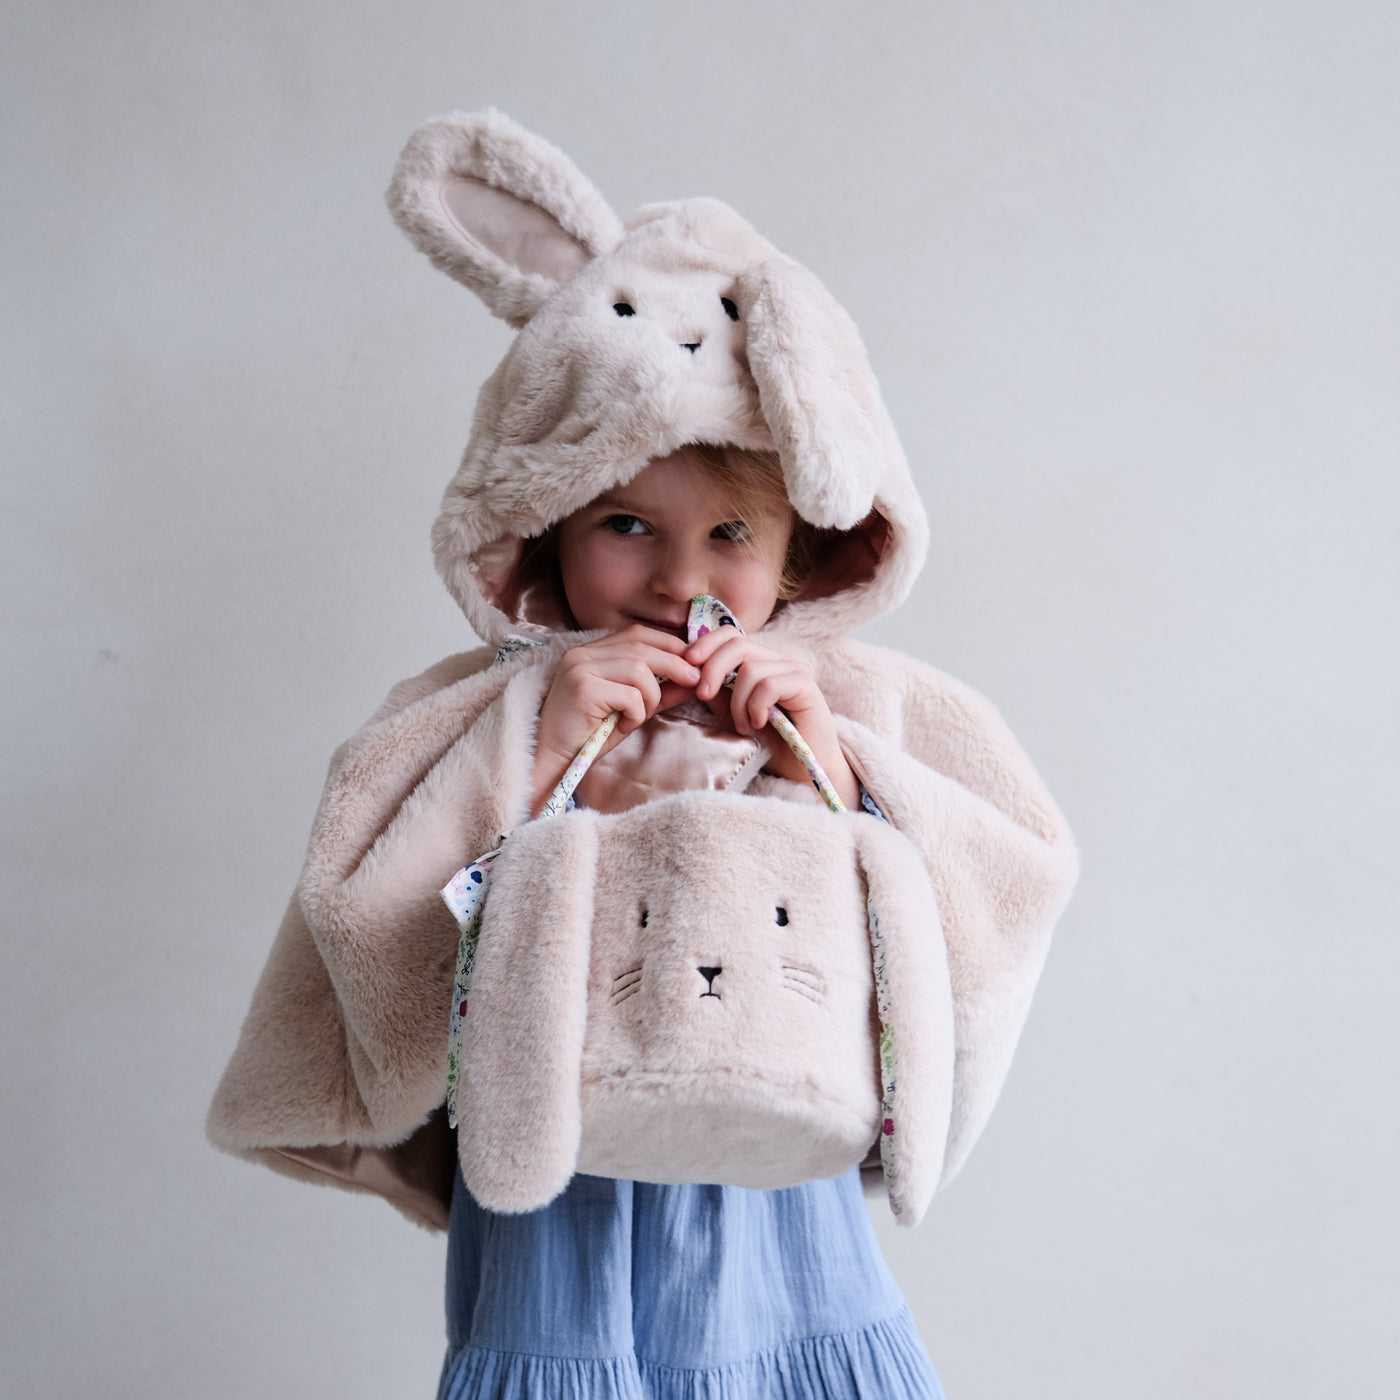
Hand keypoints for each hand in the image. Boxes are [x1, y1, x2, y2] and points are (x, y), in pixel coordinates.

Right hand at [531, 626, 699, 814]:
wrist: (553, 758)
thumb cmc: (589, 735)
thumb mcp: (631, 708)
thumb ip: (659, 691)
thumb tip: (695, 678)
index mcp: (591, 651)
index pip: (638, 633)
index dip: (670, 644)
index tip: (693, 663)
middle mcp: (582, 653)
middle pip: (642, 646)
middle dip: (675, 664)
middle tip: (695, 682)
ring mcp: (580, 668)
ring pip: (639, 670)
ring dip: (651, 697)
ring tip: (639, 717)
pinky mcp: (583, 689)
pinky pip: (629, 695)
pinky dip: (636, 714)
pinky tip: (623, 726)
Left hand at [684, 630, 859, 808]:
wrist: (802, 770)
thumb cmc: (770, 743)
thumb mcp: (733, 713)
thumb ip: (717, 692)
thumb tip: (689, 674)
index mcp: (759, 661)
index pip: (730, 634)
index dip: (706, 644)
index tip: (687, 665)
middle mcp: (777, 660)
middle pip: (737, 644)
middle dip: (713, 668)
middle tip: (703, 695)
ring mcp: (793, 670)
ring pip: (750, 668)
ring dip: (738, 701)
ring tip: (744, 726)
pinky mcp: (805, 685)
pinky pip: (768, 685)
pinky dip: (756, 707)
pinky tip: (759, 724)